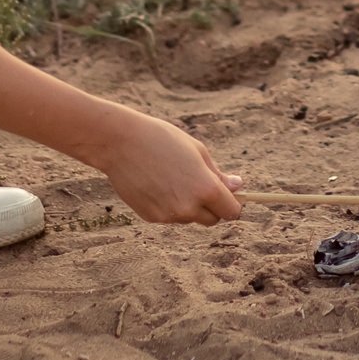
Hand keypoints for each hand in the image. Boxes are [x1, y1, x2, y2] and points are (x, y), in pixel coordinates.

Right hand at [96, 110, 244, 226]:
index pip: (231, 211)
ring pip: (189, 217)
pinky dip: (168, 205)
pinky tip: (155, 184)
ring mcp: (169, 215)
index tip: (225, 194)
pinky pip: (169, 216)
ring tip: (171, 178)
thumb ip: (218, 175)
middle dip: (210, 207)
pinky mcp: (151, 218)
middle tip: (197, 183)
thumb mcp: (197, 151)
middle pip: (212, 220)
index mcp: (206, 189)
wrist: (121, 143)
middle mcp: (189, 208)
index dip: (231, 203)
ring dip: (187, 205)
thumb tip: (237, 186)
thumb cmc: (162, 140)